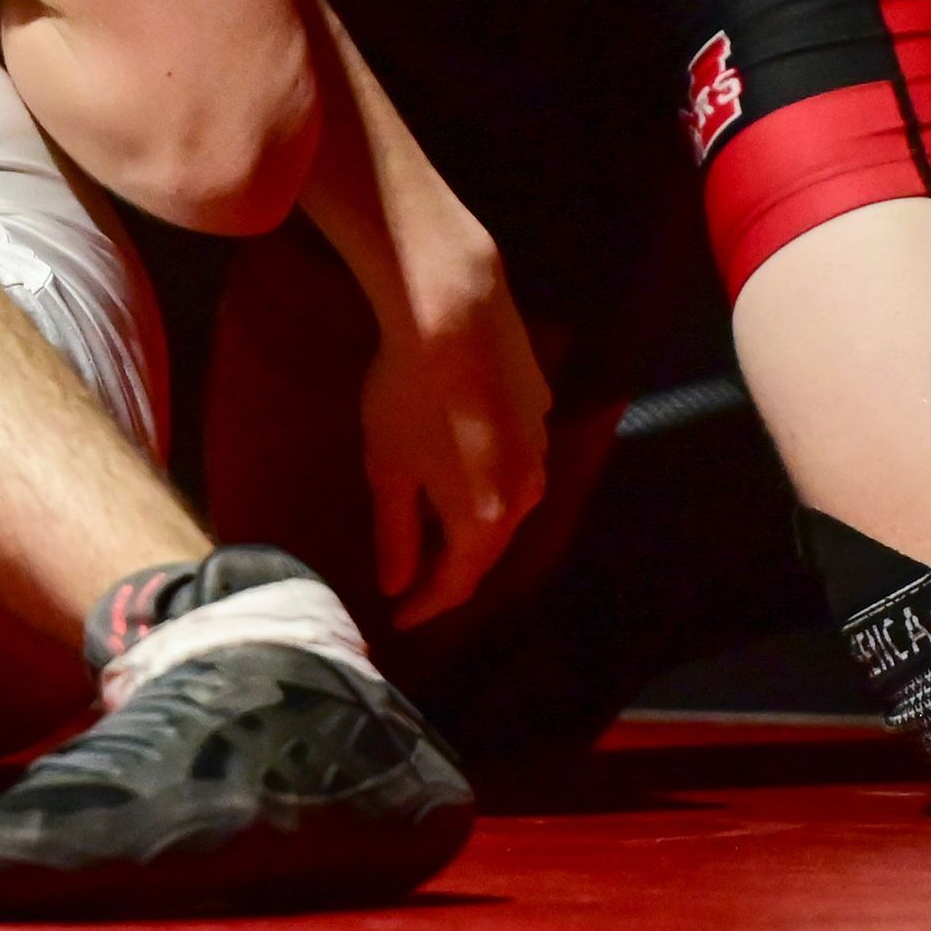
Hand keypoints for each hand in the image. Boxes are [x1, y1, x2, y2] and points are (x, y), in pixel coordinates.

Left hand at [360, 260, 553, 626]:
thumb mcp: (388, 472)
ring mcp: (540, 449)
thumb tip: (398, 585)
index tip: (397, 618)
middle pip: (488, 548)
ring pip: (507, 504)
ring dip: (474, 521)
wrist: (452, 311)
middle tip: (418, 582)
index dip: (425, 606)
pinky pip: (514, 460)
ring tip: (438, 525)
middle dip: (452, 569)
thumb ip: (395, 537)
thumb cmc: (408, 395)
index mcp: (485, 520)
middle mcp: (526, 494)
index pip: (456, 583)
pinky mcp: (542, 410)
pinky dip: (488, 474)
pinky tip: (462, 456)